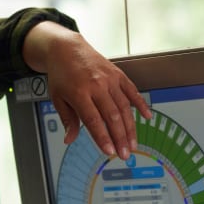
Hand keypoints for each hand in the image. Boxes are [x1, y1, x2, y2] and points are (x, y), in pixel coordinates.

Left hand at [23, 22, 151, 158]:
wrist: (67, 48)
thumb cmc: (61, 75)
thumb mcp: (57, 98)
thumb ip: (67, 119)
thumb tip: (69, 139)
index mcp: (79, 93)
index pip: (93, 120)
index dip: (102, 137)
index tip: (109, 151)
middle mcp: (96, 85)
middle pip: (112, 116)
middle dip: (119, 138)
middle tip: (124, 154)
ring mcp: (109, 79)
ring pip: (124, 107)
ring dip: (130, 128)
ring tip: (133, 144)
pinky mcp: (118, 74)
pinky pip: (132, 91)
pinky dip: (140, 105)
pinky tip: (147, 118)